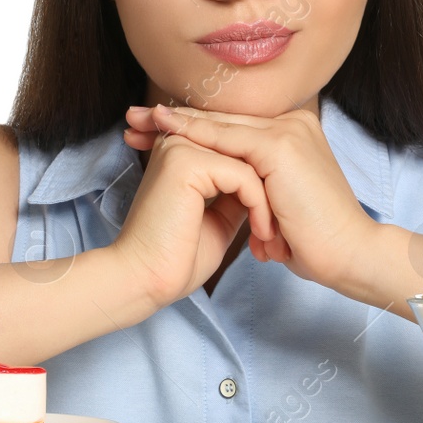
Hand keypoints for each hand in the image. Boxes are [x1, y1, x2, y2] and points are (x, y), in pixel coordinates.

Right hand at [109, 119, 274, 309]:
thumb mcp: (219, 219)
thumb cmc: (178, 258)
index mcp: (182, 151)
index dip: (263, 187)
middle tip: (275, 234)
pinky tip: (260, 235)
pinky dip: (259, 207)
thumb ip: (237, 194)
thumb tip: (264, 185)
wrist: (146, 281)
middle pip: (247, 154)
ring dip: (267, 204)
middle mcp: (179, 141)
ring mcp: (181, 148)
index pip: (239, 154)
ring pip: (250, 164)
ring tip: (268, 238)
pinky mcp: (186, 162)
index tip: (272, 226)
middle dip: (269, 195)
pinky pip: (244, 176)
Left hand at [123, 103, 377, 288]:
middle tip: (133, 117)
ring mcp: (289, 131)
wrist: (347, 255)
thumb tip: (229, 197)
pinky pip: (228, 138)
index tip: (150, 131)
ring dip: (176, 122)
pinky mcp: (282, 146)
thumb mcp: (277, 206)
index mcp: (292, 135)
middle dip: (174, 120)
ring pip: (221, 125)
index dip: (191, 128)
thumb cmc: (312, 240)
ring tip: (139, 120)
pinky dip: (194, 133)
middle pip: (222, 121)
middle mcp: (293, 124)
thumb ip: (256, 188)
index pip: (231, 128)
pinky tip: (166, 128)